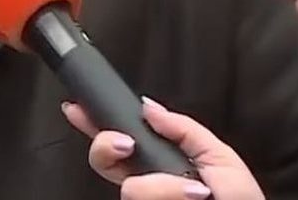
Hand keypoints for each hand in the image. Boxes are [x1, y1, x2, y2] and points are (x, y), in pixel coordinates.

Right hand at [61, 99, 262, 199]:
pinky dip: (167, 195)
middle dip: (106, 146)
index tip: (76, 109)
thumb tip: (148, 106)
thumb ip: (185, 130)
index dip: (94, 124)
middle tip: (127, 145)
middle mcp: (148, 185)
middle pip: (103, 161)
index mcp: (161, 164)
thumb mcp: (220, 156)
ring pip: (129, 189)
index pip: (119, 142)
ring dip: (162, 186)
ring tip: (193, 191)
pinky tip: (188, 197)